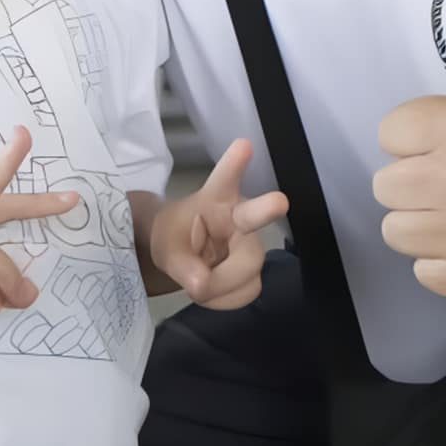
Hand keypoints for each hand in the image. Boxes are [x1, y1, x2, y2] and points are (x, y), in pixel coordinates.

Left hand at [143, 137, 290, 311]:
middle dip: (266, 210)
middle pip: (255, 220)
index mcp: (216, 200)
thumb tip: (202, 286)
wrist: (180, 256)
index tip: (243, 145)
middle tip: (280, 200)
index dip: (235, 164)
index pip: (225, 180)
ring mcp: (251, 246)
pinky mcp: (254, 272)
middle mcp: (241, 217)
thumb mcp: (166, 249)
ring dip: (218, 288)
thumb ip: (181, 266)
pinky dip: (223, 300)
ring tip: (197, 282)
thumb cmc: (174, 238)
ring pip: (247, 273)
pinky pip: (245, 293)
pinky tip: (211, 291)